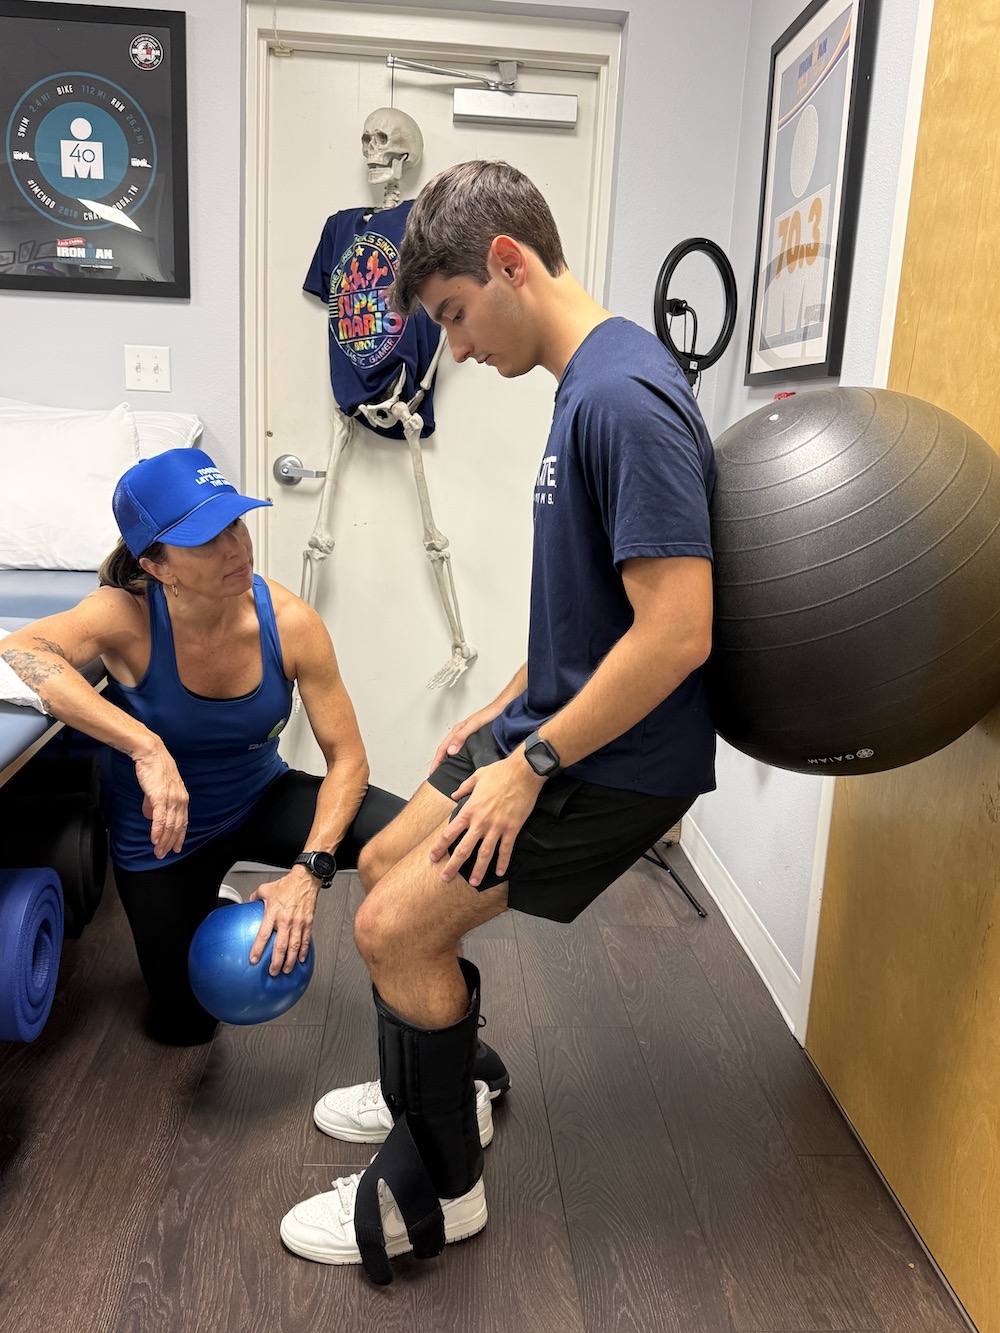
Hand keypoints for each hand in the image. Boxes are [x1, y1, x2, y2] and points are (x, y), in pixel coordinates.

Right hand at [134, 748, 188, 857]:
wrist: (151, 754)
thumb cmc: (155, 769)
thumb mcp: (158, 790)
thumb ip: (155, 805)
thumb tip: (150, 817)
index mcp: (182, 798)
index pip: (183, 822)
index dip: (180, 837)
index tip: (176, 848)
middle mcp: (180, 800)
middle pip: (177, 827)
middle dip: (170, 843)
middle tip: (162, 854)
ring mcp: (172, 799)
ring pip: (170, 825)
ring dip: (163, 841)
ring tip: (157, 851)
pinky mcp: (160, 797)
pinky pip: (160, 818)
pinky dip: (158, 831)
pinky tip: (154, 839)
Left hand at [248, 871, 318, 974]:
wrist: (305, 880)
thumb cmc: (286, 885)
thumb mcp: (265, 889)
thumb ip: (255, 898)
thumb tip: (248, 904)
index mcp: (273, 913)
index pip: (263, 935)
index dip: (258, 948)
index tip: (253, 959)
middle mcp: (285, 920)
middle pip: (280, 946)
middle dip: (276, 962)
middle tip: (272, 972)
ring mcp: (298, 923)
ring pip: (294, 947)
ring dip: (290, 961)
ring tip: (286, 970)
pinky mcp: (308, 923)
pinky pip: (305, 940)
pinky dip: (303, 951)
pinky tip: (300, 959)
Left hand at [428, 753, 544, 886]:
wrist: (523, 772)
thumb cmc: (499, 772)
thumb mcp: (477, 776)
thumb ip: (463, 788)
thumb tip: (453, 795)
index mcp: (470, 809)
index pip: (449, 832)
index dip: (440, 847)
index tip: (433, 858)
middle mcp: (481, 821)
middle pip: (463, 849)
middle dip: (453, 866)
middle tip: (445, 878)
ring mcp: (497, 826)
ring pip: (485, 854)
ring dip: (478, 870)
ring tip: (473, 883)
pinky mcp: (512, 828)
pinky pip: (506, 849)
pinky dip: (503, 862)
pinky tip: (499, 873)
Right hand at [430, 703, 504, 773]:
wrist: (503, 708)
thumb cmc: (490, 714)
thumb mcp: (474, 725)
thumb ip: (462, 736)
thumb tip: (450, 750)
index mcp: (458, 730)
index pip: (443, 748)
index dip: (437, 761)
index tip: (432, 771)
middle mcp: (461, 734)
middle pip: (446, 750)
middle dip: (439, 762)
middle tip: (435, 774)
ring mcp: (467, 736)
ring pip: (453, 750)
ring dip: (447, 760)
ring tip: (445, 771)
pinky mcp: (474, 739)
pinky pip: (462, 750)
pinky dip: (458, 758)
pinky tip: (461, 763)